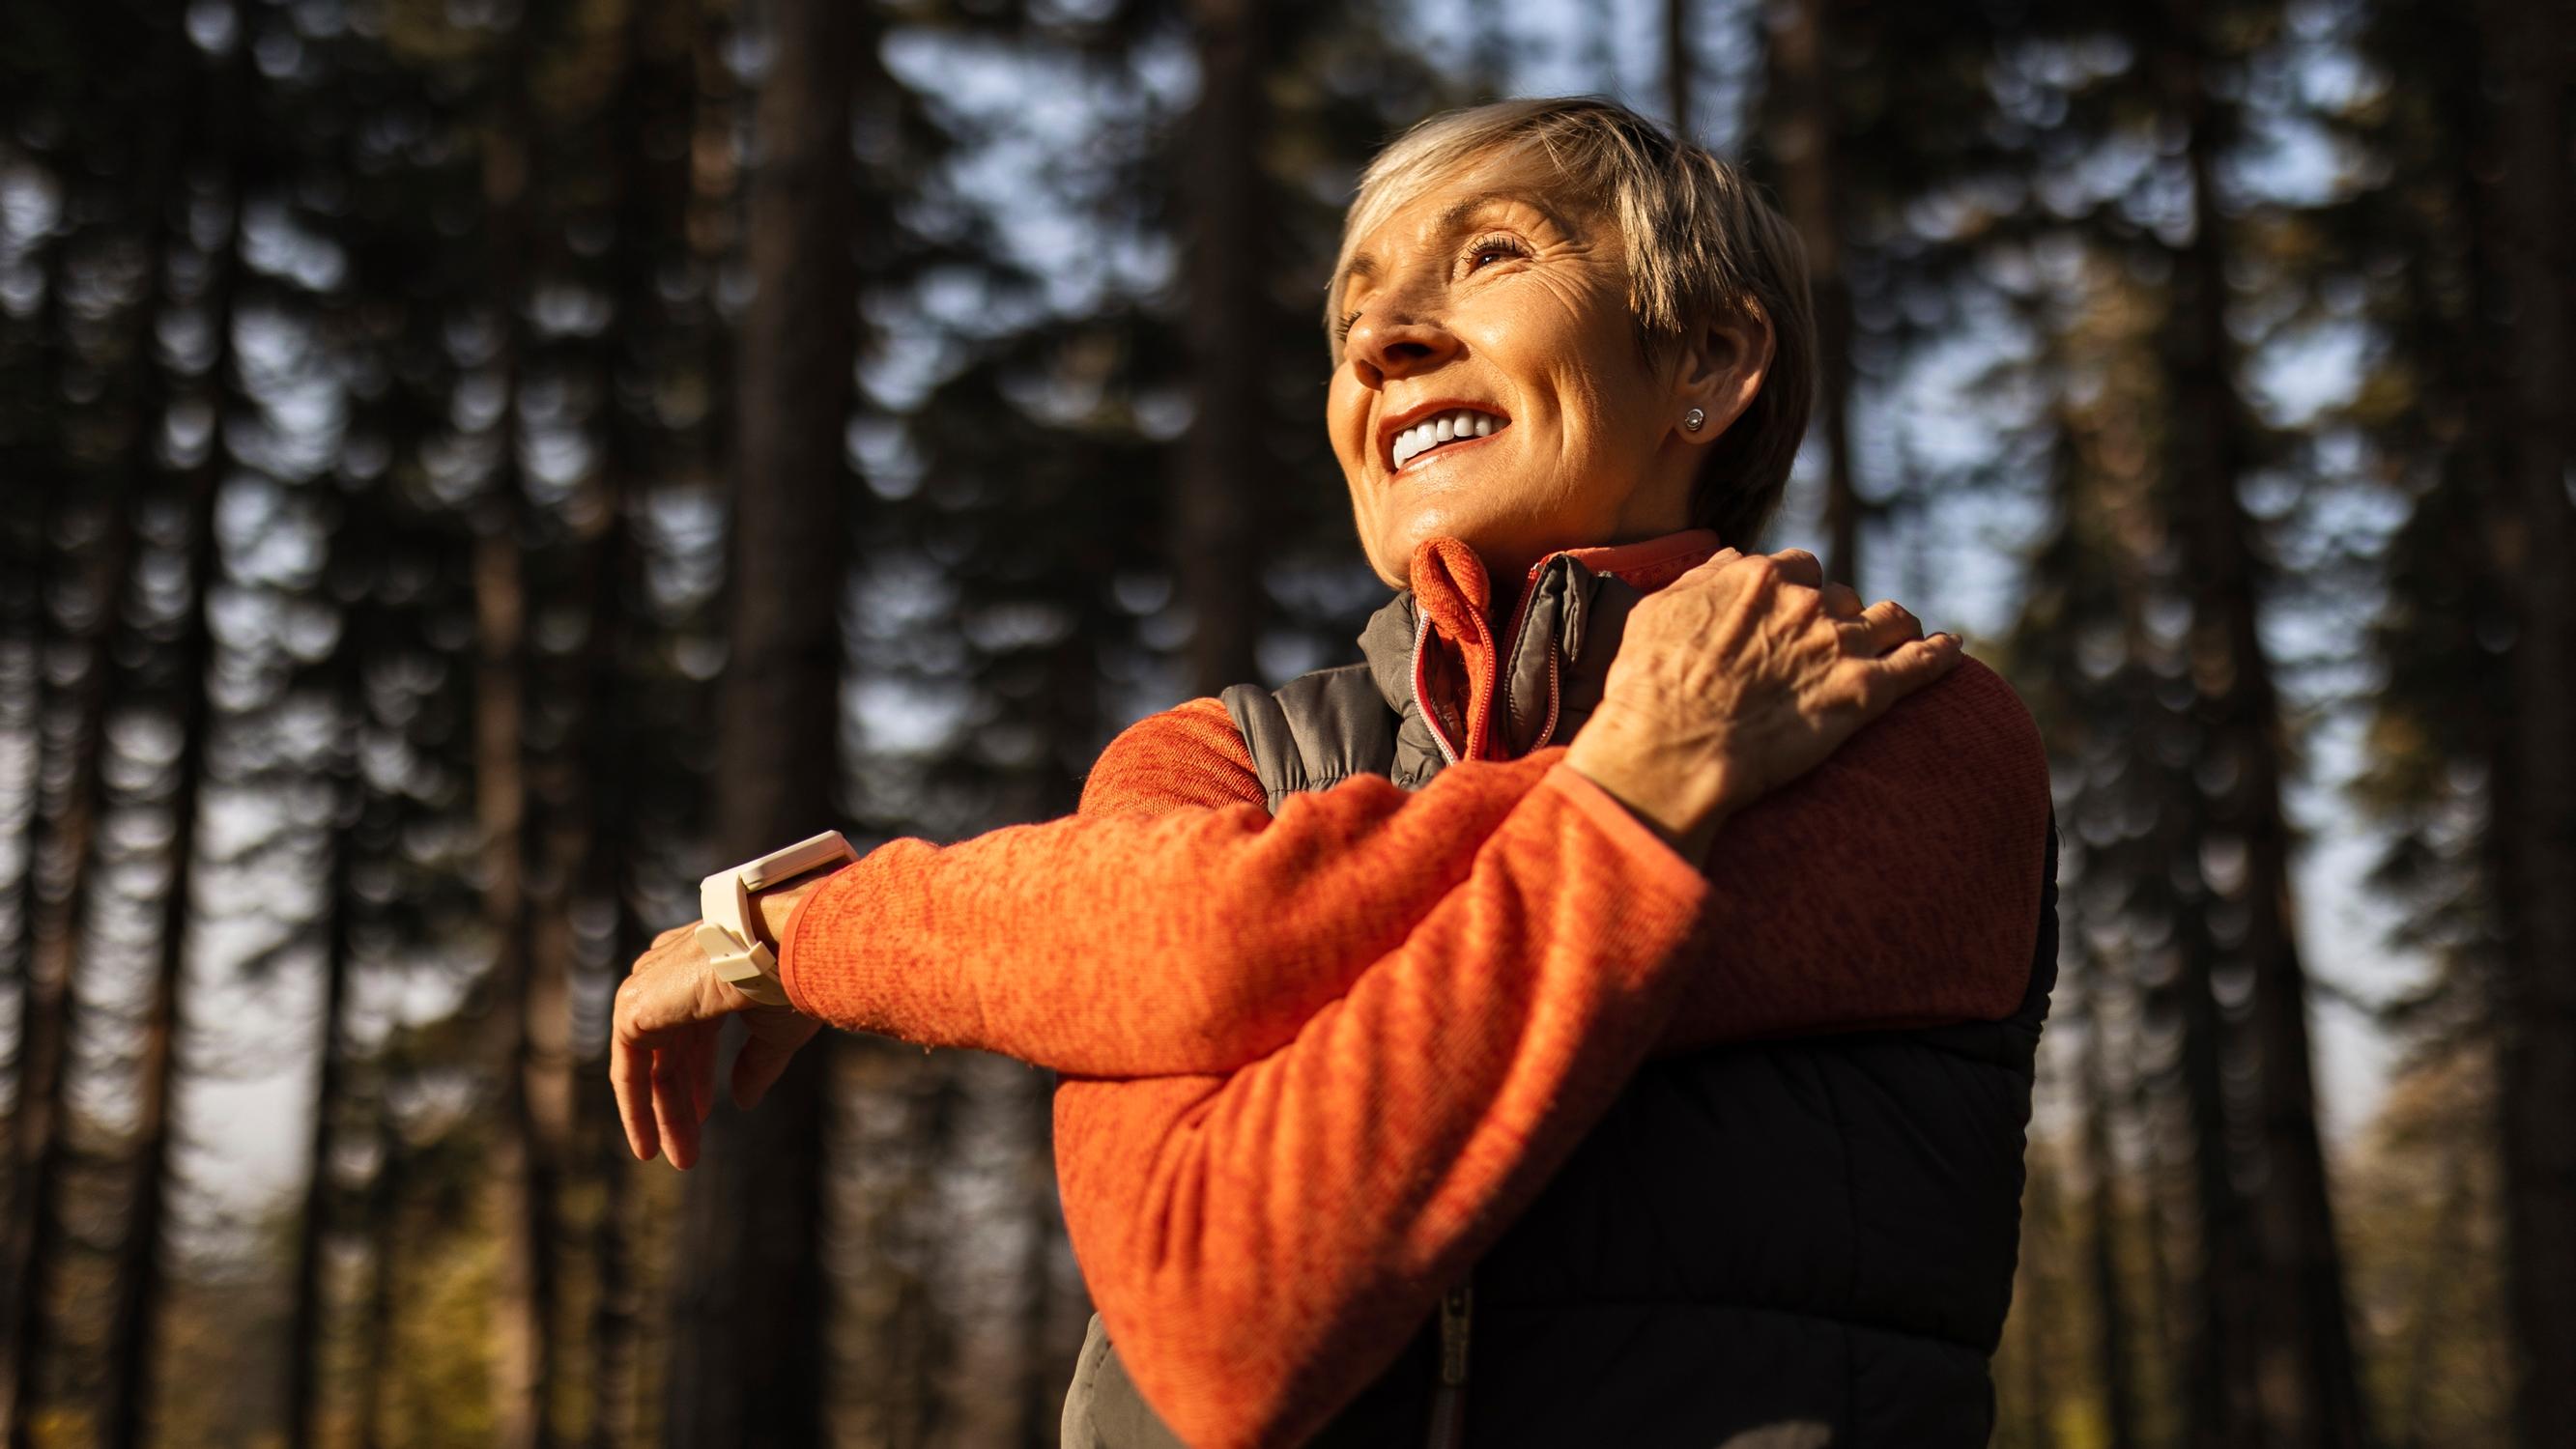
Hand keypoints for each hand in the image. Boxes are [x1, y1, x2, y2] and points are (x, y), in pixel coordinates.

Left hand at [608, 874, 829, 1167]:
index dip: (700, 1072)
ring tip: (679, 1157)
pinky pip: (629, 1067)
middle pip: (671, 1047)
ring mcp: (651, 984)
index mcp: (707, 964)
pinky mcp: (635, 1007)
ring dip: (663, 1112)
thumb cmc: (793, 979)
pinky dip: (636, 1106)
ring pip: (650, 1059)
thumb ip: (755, 1065)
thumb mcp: (776, 1030)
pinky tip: (650, 1143)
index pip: (694, 1026)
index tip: (707, 1111)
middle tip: (689, 1149)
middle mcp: (673, 969)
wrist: (783, 948)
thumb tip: (743, 1101)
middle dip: (681, 1099)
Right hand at [1564, 547, 1958, 857]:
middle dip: (1837, 615)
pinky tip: (1952, 649)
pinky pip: (1922, 663)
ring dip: (1893, 625)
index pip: (1798, 567)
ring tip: (1902, 635)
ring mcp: (1840, 645)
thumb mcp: (1657, 610)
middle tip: (1827, 645)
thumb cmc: (1650, 686)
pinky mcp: (1866, 692)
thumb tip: (1734, 559)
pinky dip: (1941, 653)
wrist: (1673, 749)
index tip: (1792, 611)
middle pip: (1841, 595)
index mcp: (1759, 577)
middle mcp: (1806, 602)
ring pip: (1888, 619)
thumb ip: (1704, 577)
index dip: (1797, 589)